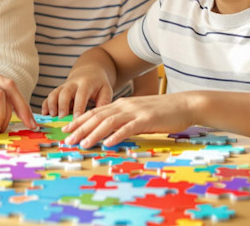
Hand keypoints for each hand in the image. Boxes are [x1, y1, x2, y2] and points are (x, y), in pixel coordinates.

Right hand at [41, 68, 112, 117]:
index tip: (76, 119)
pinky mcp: (58, 90)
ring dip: (51, 105)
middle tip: (61, 119)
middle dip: (62, 106)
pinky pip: (50, 96)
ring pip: (54, 93)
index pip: (81, 95)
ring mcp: (64, 86)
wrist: (89, 71)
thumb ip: (104, 102)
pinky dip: (46, 104)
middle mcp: (73, 83)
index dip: (78, 106)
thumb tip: (100, 117)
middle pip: (65, 93)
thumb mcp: (106, 90)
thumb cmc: (99, 84)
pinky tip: (45, 114)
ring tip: (51, 116)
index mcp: (86, 83)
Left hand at [63, 93, 193, 148]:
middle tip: (67, 140)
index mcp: (121, 104)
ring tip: (82, 144)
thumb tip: (109, 131)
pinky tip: (107, 143)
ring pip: (109, 122)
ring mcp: (135, 112)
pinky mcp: (147, 120)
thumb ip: (124, 120)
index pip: (95, 112)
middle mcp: (125, 106)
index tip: (65, 130)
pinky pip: (128, 128)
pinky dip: (116, 135)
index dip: (78, 121)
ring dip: (94, 133)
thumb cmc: (162, 112)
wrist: (185, 104)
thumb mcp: (138, 114)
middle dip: (80, 129)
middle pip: (97, 117)